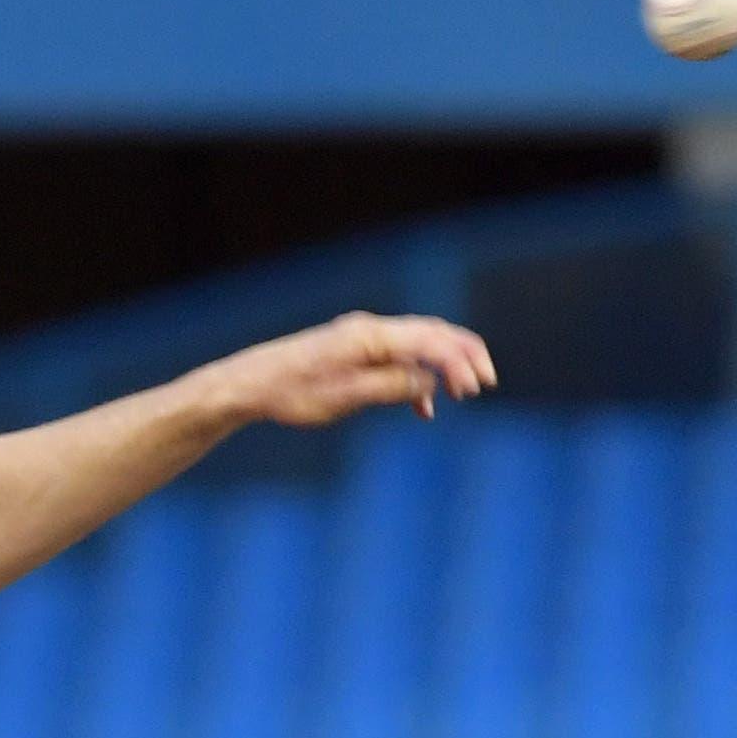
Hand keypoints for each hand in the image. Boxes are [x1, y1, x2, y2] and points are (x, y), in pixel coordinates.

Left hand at [197, 312, 494, 428]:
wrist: (251, 385)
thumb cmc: (291, 393)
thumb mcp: (343, 398)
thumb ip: (389, 387)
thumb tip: (428, 382)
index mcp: (370, 337)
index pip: (429, 341)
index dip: (457, 363)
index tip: (473, 390)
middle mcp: (370, 330)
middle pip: (431, 333)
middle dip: (462, 355)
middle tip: (485, 381)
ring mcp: (362, 338)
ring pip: (417, 344)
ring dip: (443, 366)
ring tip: (462, 392)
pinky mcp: (353, 351)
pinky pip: (397, 357)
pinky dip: (416, 376)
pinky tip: (423, 407)